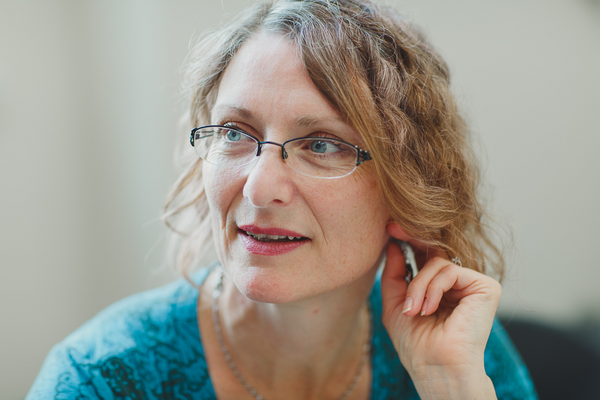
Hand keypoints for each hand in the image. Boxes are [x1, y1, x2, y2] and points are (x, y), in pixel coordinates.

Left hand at [381, 223, 500, 398]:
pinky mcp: (485, 287)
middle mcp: (458, 284)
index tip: (389, 228)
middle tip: (393, 229)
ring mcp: (472, 285)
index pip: (424, 257)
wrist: (436, 367)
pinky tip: (428, 308)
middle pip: (433, 251)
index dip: (408, 241)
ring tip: (412, 310)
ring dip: (417, 285)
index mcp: (440, 289)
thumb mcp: (395, 305)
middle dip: (411, 240)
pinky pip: (449, 270)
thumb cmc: (416, 344)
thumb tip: (392, 244)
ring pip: (436, 262)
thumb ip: (394, 274)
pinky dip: (432, 288)